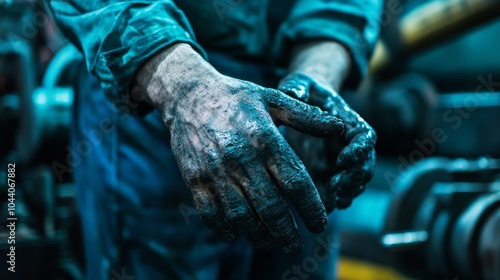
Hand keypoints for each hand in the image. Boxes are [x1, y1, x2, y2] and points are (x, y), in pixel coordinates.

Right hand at [134, 44, 344, 254]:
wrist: (188, 95)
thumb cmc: (236, 97)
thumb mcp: (273, 98)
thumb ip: (306, 117)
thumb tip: (340, 128)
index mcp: (265, 139)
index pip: (295, 182)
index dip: (311, 208)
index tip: (319, 224)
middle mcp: (241, 158)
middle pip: (270, 208)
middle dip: (287, 232)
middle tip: (295, 245)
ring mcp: (215, 170)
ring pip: (241, 216)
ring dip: (258, 235)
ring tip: (269, 243)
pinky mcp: (194, 178)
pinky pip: (209, 213)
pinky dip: (223, 229)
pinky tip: (235, 234)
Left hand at [279, 72, 375, 210]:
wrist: (303, 101)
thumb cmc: (304, 89)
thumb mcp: (300, 84)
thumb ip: (298, 88)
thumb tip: (293, 93)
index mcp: (348, 121)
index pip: (364, 136)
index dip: (358, 149)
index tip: (344, 159)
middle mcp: (349, 143)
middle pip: (364, 164)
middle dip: (354, 179)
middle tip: (338, 189)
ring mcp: (340, 160)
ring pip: (354, 181)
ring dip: (346, 193)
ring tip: (333, 203)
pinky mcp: (328, 172)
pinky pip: (336, 190)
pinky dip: (333, 200)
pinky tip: (323, 208)